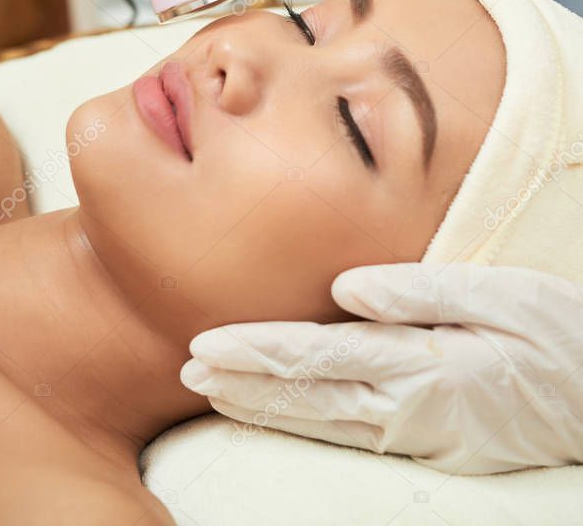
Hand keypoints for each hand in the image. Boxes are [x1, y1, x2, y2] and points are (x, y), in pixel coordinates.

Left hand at [180, 263, 582, 474]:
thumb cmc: (552, 337)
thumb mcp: (500, 300)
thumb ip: (420, 292)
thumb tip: (345, 288)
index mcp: (421, 366)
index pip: (318, 357)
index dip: (257, 351)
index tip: (206, 343)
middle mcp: (407, 408)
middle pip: (306, 393)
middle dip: (242, 380)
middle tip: (187, 366)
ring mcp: (413, 433)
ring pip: (319, 419)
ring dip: (261, 404)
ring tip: (211, 388)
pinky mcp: (423, 443)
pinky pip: (347, 432)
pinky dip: (301, 421)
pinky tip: (274, 411)